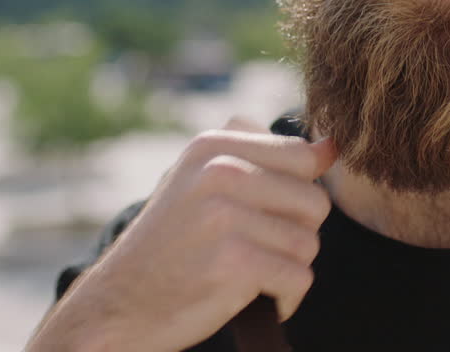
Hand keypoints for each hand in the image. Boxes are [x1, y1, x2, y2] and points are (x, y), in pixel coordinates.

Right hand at [26, 117, 336, 351]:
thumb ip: (263, 156)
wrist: (119, 304)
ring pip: (309, 243)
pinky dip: (285, 298)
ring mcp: (226, 217)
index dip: (300, 191)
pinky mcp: (234, 263)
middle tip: (255, 251)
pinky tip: (256, 297)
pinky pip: (298, 277)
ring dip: (288, 268)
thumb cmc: (173, 242)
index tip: (268, 215)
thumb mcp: (202, 181)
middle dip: (295, 234)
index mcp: (213, 144)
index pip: (302, 156)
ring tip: (250, 273)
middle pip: (314, 202)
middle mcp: (220, 172)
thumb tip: (330, 147)